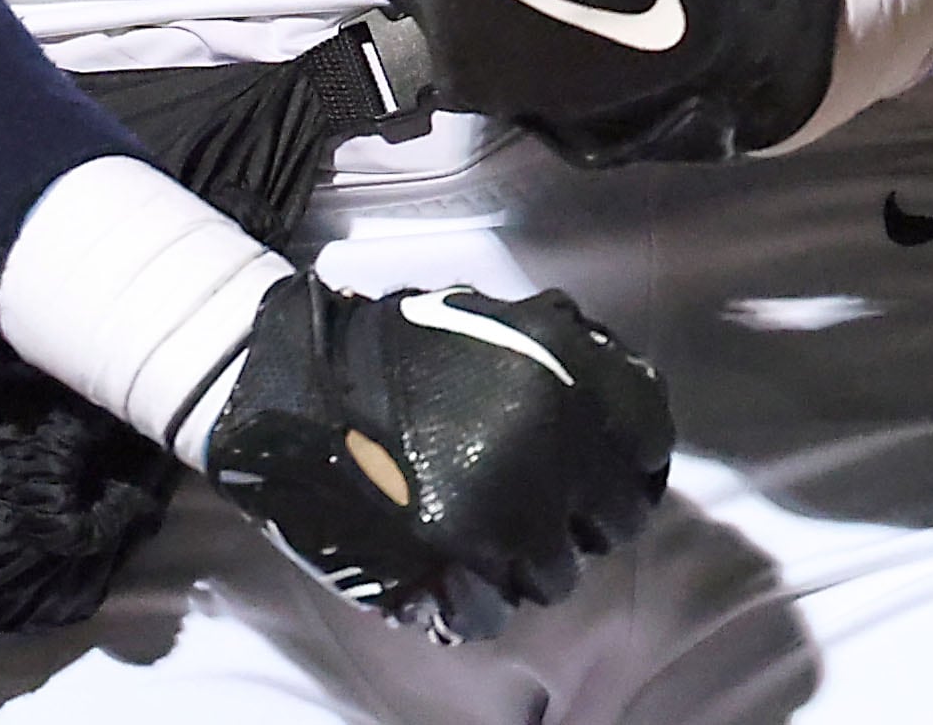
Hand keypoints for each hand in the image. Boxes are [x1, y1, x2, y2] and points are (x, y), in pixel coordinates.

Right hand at [201, 269, 668, 642]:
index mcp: (563, 376)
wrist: (284, 386)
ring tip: (470, 520)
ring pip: (556, 573)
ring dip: (523, 556)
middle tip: (531, 496)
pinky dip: (469, 596)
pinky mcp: (451, 573)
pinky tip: (437, 557)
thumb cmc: (385, 349)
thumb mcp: (489, 320)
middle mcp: (546, 447)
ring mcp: (501, 517)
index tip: (602, 465)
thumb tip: (615, 415)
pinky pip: (493, 612)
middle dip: (580, 513)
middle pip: (614, 519)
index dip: (627, 457)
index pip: (648, 440)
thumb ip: (559, 364)